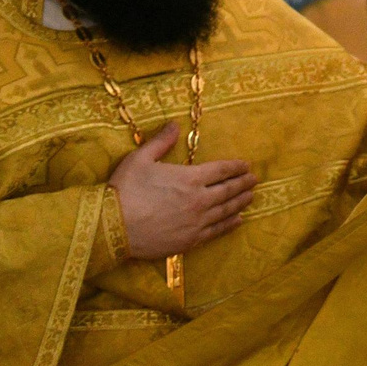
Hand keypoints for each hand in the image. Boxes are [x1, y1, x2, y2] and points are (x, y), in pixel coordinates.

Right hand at [110, 123, 255, 259]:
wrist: (112, 227)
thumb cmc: (124, 190)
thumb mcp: (140, 158)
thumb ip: (161, 142)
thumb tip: (175, 124)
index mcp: (190, 178)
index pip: (221, 170)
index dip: (235, 167)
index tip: (246, 165)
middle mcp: (199, 200)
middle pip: (229, 190)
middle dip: (243, 183)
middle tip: (254, 180)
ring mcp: (197, 222)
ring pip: (227, 211)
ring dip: (241, 202)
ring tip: (251, 197)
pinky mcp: (190, 240)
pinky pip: (217, 231)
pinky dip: (230, 224)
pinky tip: (238, 221)